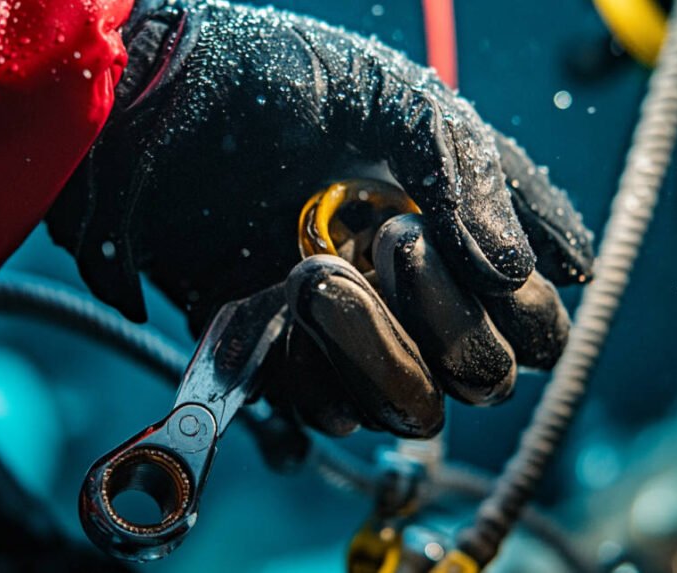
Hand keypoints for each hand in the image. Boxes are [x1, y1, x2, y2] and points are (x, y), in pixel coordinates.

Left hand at [47, 0, 593, 437]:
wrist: (143, 107)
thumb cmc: (265, 81)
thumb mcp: (389, 97)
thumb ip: (472, 171)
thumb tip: (533, 274)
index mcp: (450, 227)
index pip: (533, 317)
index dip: (527, 313)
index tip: (487, 266)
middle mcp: (405, 289)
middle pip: (479, 375)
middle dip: (449, 324)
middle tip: (392, 242)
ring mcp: (342, 327)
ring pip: (408, 406)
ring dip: (376, 352)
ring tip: (314, 274)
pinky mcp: (277, 352)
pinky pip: (322, 409)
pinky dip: (310, 374)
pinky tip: (280, 312)